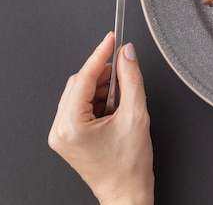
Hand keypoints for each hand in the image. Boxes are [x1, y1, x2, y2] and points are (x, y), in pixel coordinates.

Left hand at [48, 32, 153, 204]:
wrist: (126, 192)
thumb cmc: (129, 165)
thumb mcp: (136, 116)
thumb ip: (132, 80)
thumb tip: (127, 55)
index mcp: (72, 126)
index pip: (84, 78)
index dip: (100, 55)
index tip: (111, 38)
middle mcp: (60, 130)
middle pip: (80, 83)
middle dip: (105, 76)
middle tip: (126, 76)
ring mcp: (61, 134)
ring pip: (80, 93)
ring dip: (103, 90)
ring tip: (123, 103)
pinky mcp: (67, 136)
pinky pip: (80, 106)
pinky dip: (99, 101)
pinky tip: (114, 110)